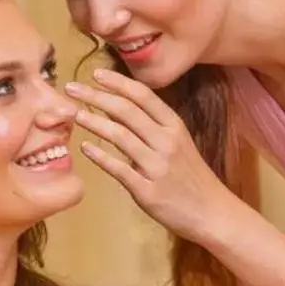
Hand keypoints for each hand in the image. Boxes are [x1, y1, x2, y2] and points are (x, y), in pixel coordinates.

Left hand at [67, 69, 237, 241]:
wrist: (213, 212)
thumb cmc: (192, 178)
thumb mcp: (180, 145)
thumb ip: (154, 127)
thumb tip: (119, 109)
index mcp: (175, 126)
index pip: (143, 95)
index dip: (117, 82)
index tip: (95, 73)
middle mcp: (167, 142)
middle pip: (126, 110)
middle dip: (96, 95)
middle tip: (72, 88)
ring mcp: (157, 166)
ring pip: (120, 135)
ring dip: (94, 122)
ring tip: (75, 114)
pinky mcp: (148, 191)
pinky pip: (118, 169)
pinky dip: (99, 156)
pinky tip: (85, 148)